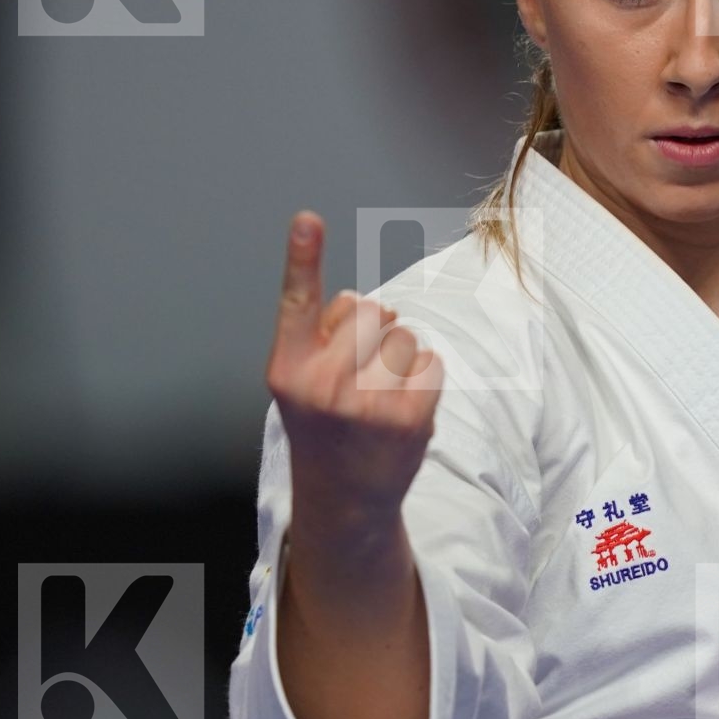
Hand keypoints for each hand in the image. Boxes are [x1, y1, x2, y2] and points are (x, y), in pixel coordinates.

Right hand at [264, 210, 443, 528]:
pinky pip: (431, 361)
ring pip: (404, 334)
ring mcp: (366, 403)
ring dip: (399, 357)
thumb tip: (370, 305)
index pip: (296, 303)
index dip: (302, 257)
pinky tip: (403, 408)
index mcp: (287, 370)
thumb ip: (321, 338)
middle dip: (373, 329)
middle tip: (359, 371)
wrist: (343, 499)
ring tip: (379, 396)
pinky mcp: (408, 418)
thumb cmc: (324, 428)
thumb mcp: (300, 384)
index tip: (307, 218)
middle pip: (370, 308)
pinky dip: (423, 379)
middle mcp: (322, 384)